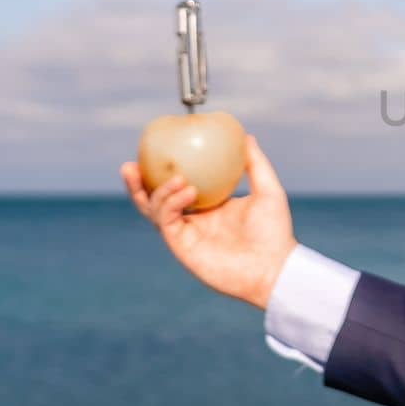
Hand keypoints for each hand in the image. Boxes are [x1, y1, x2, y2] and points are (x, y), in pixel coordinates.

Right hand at [119, 134, 297, 309]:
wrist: (273, 268)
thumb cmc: (274, 233)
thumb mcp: (267, 191)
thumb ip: (256, 165)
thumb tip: (246, 137)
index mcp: (209, 207)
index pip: (178, 187)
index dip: (162, 172)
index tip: (156, 149)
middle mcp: (193, 221)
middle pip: (155, 200)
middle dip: (138, 184)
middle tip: (130, 164)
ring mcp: (185, 235)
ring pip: (155, 210)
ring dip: (158, 191)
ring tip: (176, 177)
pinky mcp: (182, 248)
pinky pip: (167, 222)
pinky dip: (171, 203)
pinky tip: (187, 190)